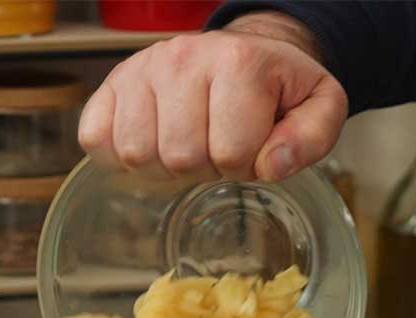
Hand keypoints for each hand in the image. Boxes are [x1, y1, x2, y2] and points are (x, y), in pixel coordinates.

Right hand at [78, 11, 347, 181]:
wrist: (246, 52)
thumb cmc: (279, 88)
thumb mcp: (319, 107)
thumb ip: (311, 138)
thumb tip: (272, 166)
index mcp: (240, 62)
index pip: (232, 153)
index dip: (246, 165)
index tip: (253, 146)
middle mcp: (183, 57)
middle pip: (180, 157)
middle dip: (206, 168)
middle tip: (219, 147)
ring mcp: (141, 68)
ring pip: (137, 154)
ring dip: (165, 166)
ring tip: (189, 143)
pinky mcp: (112, 84)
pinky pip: (96, 139)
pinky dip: (121, 156)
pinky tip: (154, 142)